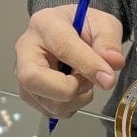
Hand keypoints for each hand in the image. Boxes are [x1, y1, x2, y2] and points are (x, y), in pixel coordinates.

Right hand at [15, 5, 125, 119]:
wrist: (70, 34)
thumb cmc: (82, 27)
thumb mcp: (103, 24)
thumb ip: (108, 41)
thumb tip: (113, 62)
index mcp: (44, 24)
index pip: (61, 47)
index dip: (87, 65)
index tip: (108, 78)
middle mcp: (26, 51)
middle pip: (34, 79)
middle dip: (69, 88)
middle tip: (87, 79)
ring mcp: (22, 76)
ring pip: (48, 102)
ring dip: (77, 98)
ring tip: (84, 79)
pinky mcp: (29, 95)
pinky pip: (54, 112)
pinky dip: (73, 105)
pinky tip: (76, 88)